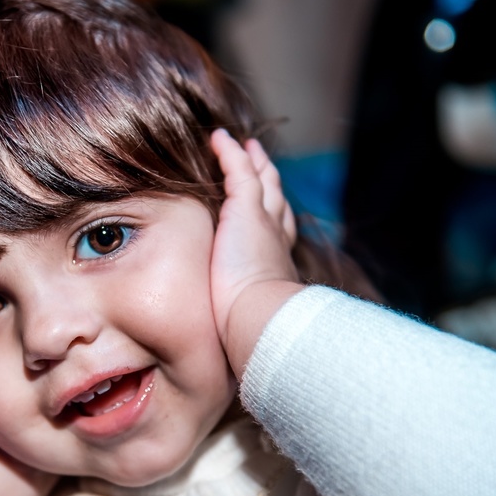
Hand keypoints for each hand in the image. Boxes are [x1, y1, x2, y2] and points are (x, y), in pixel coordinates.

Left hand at [209, 130, 302, 374]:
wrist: (260, 322)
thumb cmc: (253, 335)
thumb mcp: (247, 327)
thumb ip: (242, 327)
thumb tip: (239, 356)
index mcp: (274, 268)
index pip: (275, 237)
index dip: (272, 219)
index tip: (267, 210)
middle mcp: (273, 242)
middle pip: (274, 202)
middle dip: (268, 182)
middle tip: (259, 164)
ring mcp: (262, 223)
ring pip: (259, 182)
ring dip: (251, 162)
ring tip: (243, 147)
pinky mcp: (247, 210)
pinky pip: (237, 171)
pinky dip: (230, 153)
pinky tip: (220, 139)